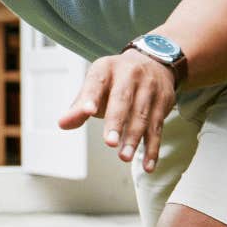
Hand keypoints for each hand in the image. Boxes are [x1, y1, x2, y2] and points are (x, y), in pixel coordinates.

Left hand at [57, 50, 176, 170]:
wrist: (153, 62)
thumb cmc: (116, 80)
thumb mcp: (95, 86)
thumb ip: (79, 106)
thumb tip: (63, 124)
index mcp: (106, 69)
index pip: (97, 82)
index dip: (91, 97)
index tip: (87, 111)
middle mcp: (130, 75)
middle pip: (123, 100)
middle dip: (116, 122)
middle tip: (109, 142)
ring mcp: (150, 87)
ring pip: (142, 115)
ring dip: (134, 138)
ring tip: (124, 157)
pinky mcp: (164, 102)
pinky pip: (157, 128)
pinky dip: (152, 148)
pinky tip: (147, 165)